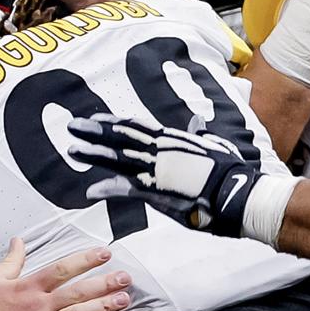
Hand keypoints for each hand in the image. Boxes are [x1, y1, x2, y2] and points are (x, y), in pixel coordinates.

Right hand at [0, 240, 130, 310]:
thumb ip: (11, 261)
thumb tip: (18, 241)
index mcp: (29, 288)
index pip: (62, 269)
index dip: (84, 260)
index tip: (104, 253)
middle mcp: (40, 307)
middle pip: (77, 292)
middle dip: (103, 283)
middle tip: (125, 277)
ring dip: (102, 308)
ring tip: (123, 301)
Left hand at [71, 116, 267, 238]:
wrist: (236, 193)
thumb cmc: (230, 170)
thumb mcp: (214, 146)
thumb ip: (199, 136)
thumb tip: (195, 125)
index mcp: (171, 139)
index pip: (136, 126)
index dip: (115, 122)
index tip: (97, 117)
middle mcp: (159, 149)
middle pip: (120, 137)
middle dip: (95, 131)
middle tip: (73, 125)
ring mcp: (155, 170)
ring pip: (117, 158)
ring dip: (94, 154)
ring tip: (73, 150)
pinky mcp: (156, 192)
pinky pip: (125, 190)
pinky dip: (107, 189)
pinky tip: (91, 190)